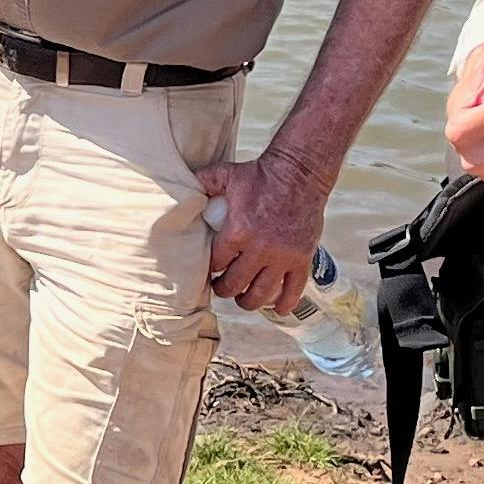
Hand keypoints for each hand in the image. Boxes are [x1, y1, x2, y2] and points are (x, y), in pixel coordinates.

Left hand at [197, 148, 330, 316]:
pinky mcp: (302, 259)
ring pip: (262, 294)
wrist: (299, 173)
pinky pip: (294, 290)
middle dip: (225, 290)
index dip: (211, 269)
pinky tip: (278, 310)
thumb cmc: (261, 174)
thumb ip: (203, 183)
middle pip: (235, 284)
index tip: (211, 270)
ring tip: (243, 299)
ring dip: (249, 301)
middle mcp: (259, 249)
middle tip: (222, 287)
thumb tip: (182, 187)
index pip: (216, 264)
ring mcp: (283, 257)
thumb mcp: (226, 174)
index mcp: (237, 232)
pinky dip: (285, 304)